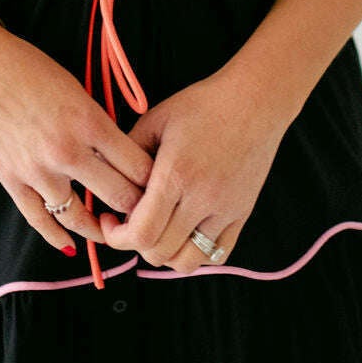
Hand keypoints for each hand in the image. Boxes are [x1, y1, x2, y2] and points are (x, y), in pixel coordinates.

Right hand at [0, 20, 154, 255]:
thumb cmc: (34, 71)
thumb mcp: (78, 91)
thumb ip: (99, 125)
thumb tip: (121, 158)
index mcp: (90, 122)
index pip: (138, 167)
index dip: (155, 181)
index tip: (160, 188)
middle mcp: (67, 151)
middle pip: (118, 196)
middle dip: (135, 208)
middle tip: (143, 214)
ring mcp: (38, 170)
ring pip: (79, 217)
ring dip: (99, 229)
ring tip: (111, 232)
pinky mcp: (12, 180)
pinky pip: (39, 220)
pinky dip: (57, 237)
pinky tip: (70, 245)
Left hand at [96, 68, 287, 272]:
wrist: (254, 101)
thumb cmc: (203, 105)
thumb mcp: (157, 119)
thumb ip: (128, 150)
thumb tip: (106, 175)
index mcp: (175, 175)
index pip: (141, 233)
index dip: (117, 236)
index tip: (110, 220)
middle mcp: (202, 199)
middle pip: (159, 252)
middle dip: (135, 244)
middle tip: (129, 222)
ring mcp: (225, 210)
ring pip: (187, 261)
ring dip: (165, 254)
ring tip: (157, 231)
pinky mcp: (242, 214)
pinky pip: (217, 254)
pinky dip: (194, 253)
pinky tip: (183, 234)